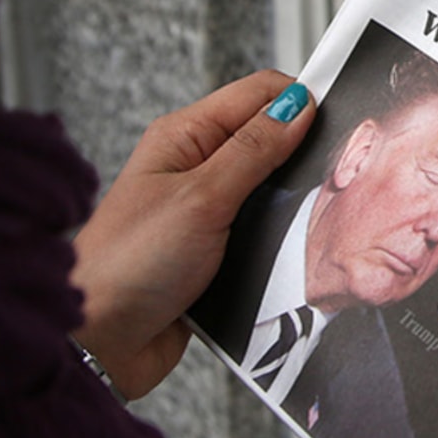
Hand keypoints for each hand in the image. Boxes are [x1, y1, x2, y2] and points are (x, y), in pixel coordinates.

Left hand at [70, 71, 316, 398]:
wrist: (99, 343)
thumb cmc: (127, 265)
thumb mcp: (201, 198)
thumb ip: (253, 150)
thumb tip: (297, 107)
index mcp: (184, 137)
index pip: (258, 94)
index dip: (299, 100)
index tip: (337, 121)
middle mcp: (195, 168)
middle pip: (268, 141)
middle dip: (301, 155)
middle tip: (329, 174)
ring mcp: (206, 213)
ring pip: (271, 193)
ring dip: (291, 206)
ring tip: (310, 216)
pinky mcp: (216, 254)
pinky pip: (263, 238)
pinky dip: (280, 245)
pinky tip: (292, 256)